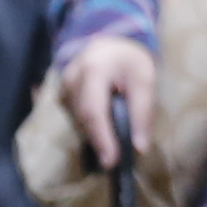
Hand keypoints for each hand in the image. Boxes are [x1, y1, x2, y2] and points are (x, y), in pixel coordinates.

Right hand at [55, 34, 158, 173]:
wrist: (110, 44)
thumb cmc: (130, 60)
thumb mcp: (145, 80)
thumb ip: (142, 112)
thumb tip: (139, 147)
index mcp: (93, 69)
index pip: (94, 111)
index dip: (102, 138)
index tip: (112, 161)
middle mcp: (71, 78)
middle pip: (84, 119)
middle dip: (101, 141)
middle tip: (116, 160)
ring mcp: (63, 85)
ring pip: (78, 120)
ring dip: (96, 133)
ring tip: (113, 143)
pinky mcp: (61, 93)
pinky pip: (75, 116)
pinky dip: (90, 125)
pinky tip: (104, 127)